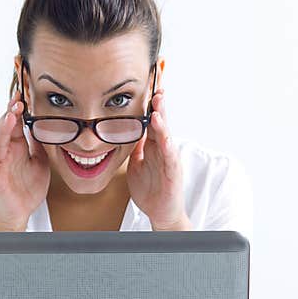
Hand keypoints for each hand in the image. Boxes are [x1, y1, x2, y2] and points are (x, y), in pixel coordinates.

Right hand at [0, 88, 50, 230]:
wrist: (21, 212)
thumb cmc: (28, 188)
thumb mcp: (41, 162)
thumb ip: (39, 145)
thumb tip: (43, 126)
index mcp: (18, 147)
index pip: (16, 123)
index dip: (19, 109)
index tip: (23, 94)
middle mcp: (7, 152)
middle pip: (5, 127)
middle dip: (11, 112)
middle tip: (18, 99)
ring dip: (3, 127)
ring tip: (10, 115)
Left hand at [126, 88, 189, 229]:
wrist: (161, 213)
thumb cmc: (151, 189)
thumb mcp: (136, 164)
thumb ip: (134, 147)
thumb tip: (125, 131)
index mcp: (153, 146)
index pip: (151, 121)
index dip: (149, 104)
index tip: (147, 86)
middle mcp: (162, 149)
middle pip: (161, 122)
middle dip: (158, 104)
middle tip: (156, 85)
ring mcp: (169, 159)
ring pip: (166, 135)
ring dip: (162, 119)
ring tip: (158, 104)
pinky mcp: (173, 172)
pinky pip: (169, 155)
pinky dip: (166, 143)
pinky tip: (163, 134)